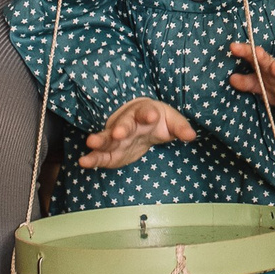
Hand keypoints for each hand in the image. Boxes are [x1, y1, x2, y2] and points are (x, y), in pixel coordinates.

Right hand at [80, 97, 194, 167]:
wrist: (142, 121)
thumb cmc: (158, 120)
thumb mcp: (172, 121)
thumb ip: (181, 128)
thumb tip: (191, 135)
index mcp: (145, 113)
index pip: (147, 112)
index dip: (149, 114)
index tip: (151, 116)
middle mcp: (128, 124)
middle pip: (124, 125)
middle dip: (121, 128)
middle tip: (118, 132)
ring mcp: (117, 137)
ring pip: (107, 138)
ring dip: (100, 141)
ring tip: (91, 142)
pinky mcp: (111, 151)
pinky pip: (100, 155)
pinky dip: (92, 158)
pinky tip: (84, 162)